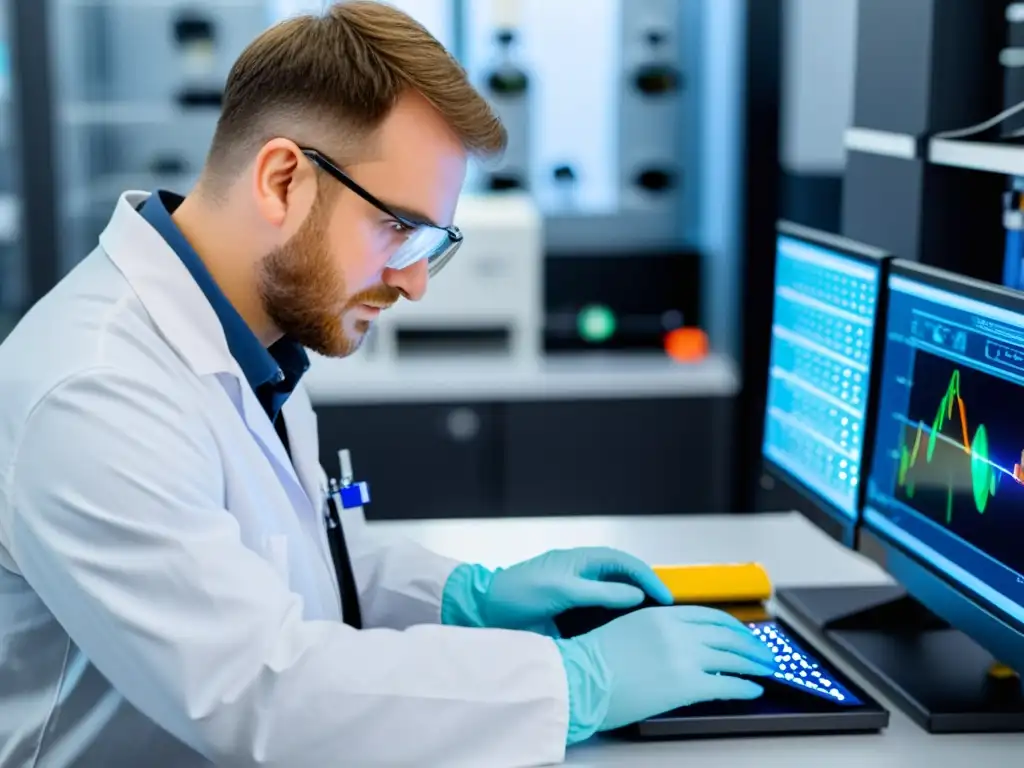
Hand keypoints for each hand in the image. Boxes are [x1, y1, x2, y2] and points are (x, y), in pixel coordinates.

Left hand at [477, 547, 673, 632]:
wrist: (485, 610)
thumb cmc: (517, 594)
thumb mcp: (562, 591)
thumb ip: (600, 592)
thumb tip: (635, 594)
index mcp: (580, 560)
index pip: (624, 562)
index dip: (648, 577)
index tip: (666, 596)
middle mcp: (580, 571)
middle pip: (622, 575)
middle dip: (646, 587)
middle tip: (665, 609)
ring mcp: (574, 589)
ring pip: (612, 591)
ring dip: (632, 603)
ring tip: (651, 620)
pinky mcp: (567, 608)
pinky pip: (598, 607)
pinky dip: (615, 615)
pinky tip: (622, 629)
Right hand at [555, 606, 775, 742]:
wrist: (580, 680)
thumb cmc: (594, 660)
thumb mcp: (628, 630)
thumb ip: (657, 631)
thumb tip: (680, 645)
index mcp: (662, 614)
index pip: (710, 616)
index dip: (734, 626)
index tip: (744, 633)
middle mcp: (677, 631)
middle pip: (727, 634)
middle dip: (752, 645)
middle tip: (765, 653)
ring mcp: (684, 657)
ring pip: (733, 657)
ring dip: (754, 664)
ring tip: (766, 670)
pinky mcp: (687, 685)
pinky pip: (727, 684)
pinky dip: (745, 687)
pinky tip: (753, 689)